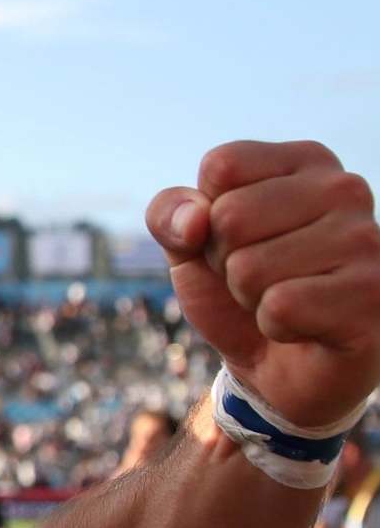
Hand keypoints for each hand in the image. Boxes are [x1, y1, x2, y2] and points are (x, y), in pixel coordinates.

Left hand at [149, 141, 379, 430]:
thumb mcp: (188, 246)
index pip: (221, 166)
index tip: (239, 242)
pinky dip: (274, 326)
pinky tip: (305, 326)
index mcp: (306, 161)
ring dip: (250, 297)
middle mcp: (346, 188)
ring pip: (250, 267)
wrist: (278, 366)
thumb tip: (195, 219)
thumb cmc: (240, 292)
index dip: (206, 218)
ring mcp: (366, 239)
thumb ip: (169, 214)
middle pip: (230, 217)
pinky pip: (279, 307)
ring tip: (283, 301)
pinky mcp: (373, 293)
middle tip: (261, 280)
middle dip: (226, 262)